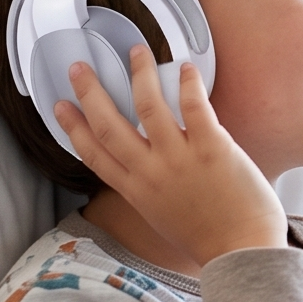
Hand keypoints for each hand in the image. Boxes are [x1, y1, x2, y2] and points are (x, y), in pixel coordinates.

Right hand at [55, 44, 289, 269]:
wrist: (242, 251)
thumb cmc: (210, 238)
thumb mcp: (163, 215)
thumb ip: (151, 188)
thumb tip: (145, 165)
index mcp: (137, 190)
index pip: (94, 154)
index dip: (73, 127)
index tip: (60, 105)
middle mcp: (150, 172)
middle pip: (109, 124)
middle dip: (90, 92)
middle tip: (80, 66)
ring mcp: (179, 159)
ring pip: (147, 106)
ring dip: (140, 74)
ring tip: (137, 51)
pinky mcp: (211, 148)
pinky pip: (193, 107)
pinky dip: (186, 84)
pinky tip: (184, 66)